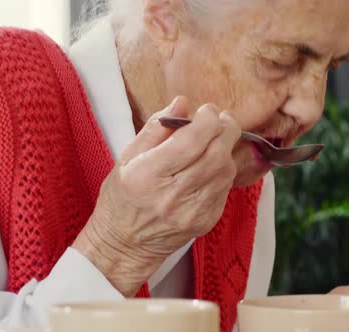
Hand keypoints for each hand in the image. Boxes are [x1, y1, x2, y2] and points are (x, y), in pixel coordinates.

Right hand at [73, 96, 240, 295]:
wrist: (125, 245)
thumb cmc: (122, 198)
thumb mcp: (127, 157)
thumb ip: (156, 128)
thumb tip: (182, 103)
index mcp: (149, 175)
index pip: (192, 140)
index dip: (206, 119)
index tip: (206, 110)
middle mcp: (173, 195)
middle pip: (216, 154)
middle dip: (224, 129)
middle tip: (220, 119)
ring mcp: (193, 211)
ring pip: (226, 170)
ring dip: (225, 149)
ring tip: (213, 142)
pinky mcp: (206, 221)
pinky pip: (225, 187)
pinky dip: (223, 170)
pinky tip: (209, 166)